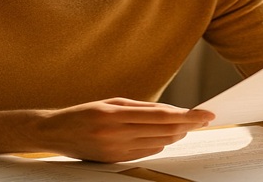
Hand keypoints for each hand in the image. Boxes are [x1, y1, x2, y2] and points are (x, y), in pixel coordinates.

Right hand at [30, 98, 214, 162]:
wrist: (55, 133)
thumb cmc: (84, 113)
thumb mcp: (112, 102)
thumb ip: (142, 108)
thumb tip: (172, 112)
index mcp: (114, 114)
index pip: (162, 116)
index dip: (188, 116)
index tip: (206, 114)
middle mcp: (116, 134)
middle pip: (164, 132)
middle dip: (188, 125)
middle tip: (203, 119)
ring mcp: (116, 150)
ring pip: (159, 144)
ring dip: (176, 135)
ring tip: (187, 126)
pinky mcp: (115, 160)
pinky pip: (147, 153)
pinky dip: (160, 144)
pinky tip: (167, 137)